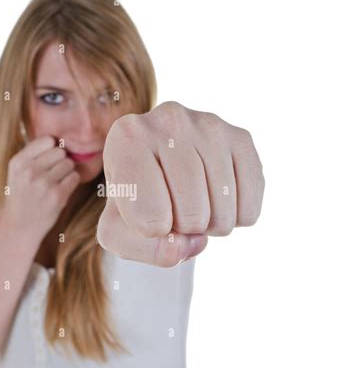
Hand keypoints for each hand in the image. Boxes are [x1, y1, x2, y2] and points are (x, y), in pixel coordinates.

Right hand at [1, 135, 80, 239]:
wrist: (19, 226)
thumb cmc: (22, 194)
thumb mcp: (17, 171)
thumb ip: (34, 153)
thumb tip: (58, 138)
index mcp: (18, 162)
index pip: (47, 140)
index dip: (52, 149)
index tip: (48, 159)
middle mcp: (29, 171)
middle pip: (60, 152)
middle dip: (60, 161)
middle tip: (52, 174)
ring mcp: (44, 184)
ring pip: (69, 164)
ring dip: (67, 172)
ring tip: (55, 182)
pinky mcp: (57, 196)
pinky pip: (75, 177)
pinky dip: (71, 183)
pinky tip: (61, 190)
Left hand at [96, 101, 264, 266]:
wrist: (160, 169)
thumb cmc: (135, 199)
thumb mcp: (118, 230)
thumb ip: (142, 248)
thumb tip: (194, 241)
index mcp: (126, 138)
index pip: (149, 217)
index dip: (150, 231)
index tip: (143, 212)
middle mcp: (168, 119)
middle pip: (192, 215)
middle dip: (183, 229)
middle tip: (173, 208)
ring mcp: (209, 125)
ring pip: (223, 212)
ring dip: (210, 225)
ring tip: (194, 203)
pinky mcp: (240, 137)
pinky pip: (249, 206)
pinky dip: (235, 218)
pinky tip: (217, 198)